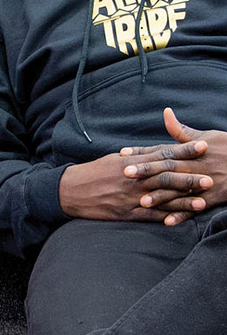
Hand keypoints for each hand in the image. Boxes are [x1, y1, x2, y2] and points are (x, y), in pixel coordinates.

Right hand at [59, 152, 206, 222]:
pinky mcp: (126, 213)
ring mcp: (130, 197)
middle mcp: (132, 179)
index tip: (201, 146)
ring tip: (203, 201)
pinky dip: (165, 217)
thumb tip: (155, 152)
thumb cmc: (92, 173)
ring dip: (183, 200)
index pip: (161, 154)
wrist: (71, 190)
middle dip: (188, 177)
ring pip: (161, 198)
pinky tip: (180, 219)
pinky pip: (149, 215)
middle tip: (209, 176)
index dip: (183, 151)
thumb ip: (135, 157)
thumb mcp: (113, 160)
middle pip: (165, 177)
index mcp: (130, 162)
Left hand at [120, 107, 226, 224]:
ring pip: (178, 190)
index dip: (141, 152)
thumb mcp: (205, 136)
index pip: (160, 150)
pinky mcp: (213, 197)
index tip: (121, 153)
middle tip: (125, 174)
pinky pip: (195, 208)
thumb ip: (181, 130)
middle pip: (166, 168)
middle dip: (146, 171)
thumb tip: (165, 112)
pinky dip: (182, 214)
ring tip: (142, 202)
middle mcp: (194, 166)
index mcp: (188, 151)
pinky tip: (167, 221)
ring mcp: (203, 182)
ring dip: (161, 196)